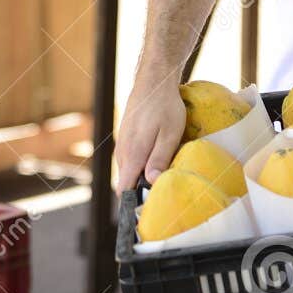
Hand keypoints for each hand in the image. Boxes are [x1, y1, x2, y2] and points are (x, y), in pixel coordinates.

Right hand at [113, 72, 184, 191]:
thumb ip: (159, 159)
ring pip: (128, 169)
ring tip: (161, 177)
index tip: (145, 212)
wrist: (153, 80)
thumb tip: (151, 182)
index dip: (132, 203)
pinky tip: (156, 158)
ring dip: (140, 176)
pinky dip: (140, 164)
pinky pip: (130, 158)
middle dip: (139, 191)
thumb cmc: (165, 107)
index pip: (123, 189)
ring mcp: (123, 143)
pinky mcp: (126, 136)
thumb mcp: (170, 134)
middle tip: (161, 194)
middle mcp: (123, 151)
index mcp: (132, 154)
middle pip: (126, 182)